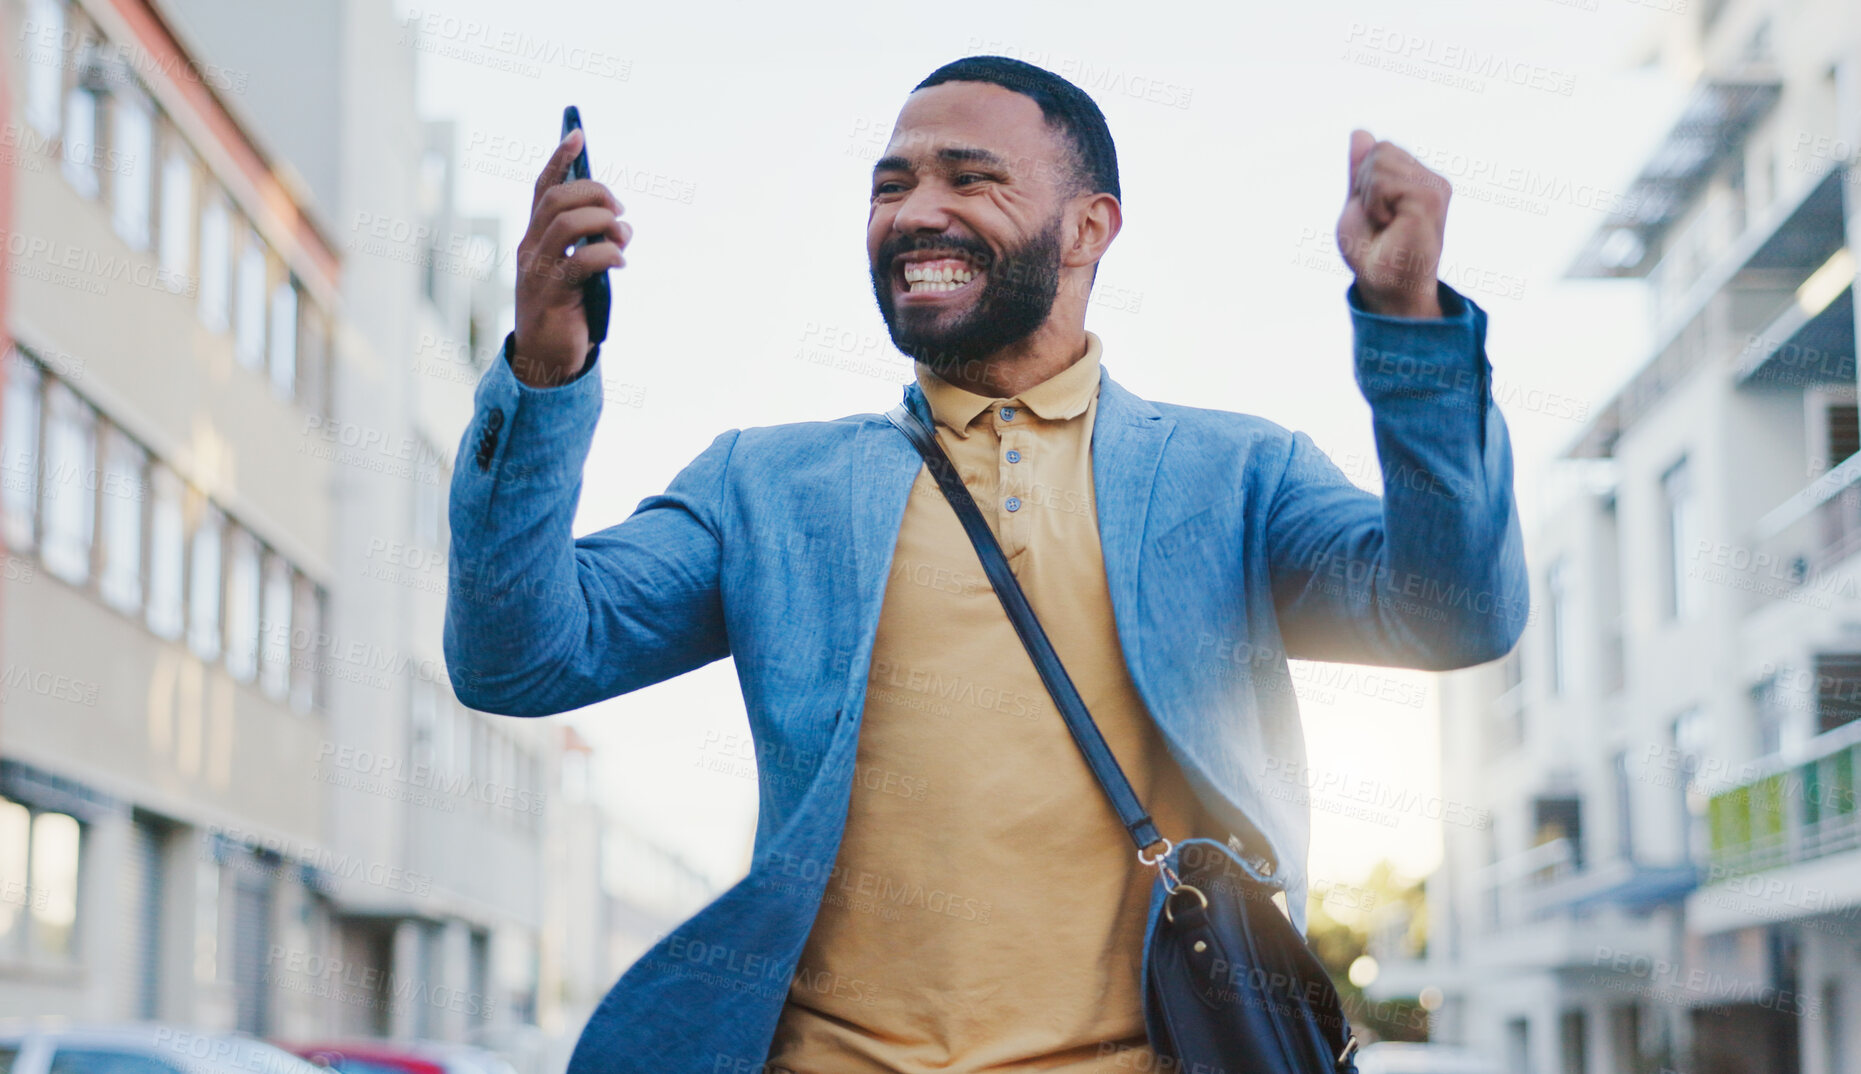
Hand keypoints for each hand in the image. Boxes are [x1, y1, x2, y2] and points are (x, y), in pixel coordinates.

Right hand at [510, 128, 630, 385]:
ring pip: (565, 223)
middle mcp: (530, 249)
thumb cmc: (566, 312)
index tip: (577, 135)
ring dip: (602, 222)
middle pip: (556, 199)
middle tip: (619, 210)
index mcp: (534, 239)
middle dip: (594, 193)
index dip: (558, 159)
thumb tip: (624, 227)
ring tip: (621, 237)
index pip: (542, 188)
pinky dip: (607, 254)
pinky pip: (580, 261)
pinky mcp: (552, 295)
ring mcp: (537, 271)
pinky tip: (620, 263)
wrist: (545, 360)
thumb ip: (595, 245)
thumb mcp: (581, 272)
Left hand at [1336, 129, 1446, 318]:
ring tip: (1385, 225)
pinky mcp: (1431, 198)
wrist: (1384, 287)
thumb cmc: (1373, 253)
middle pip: (1381, 149)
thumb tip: (1360, 132)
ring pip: (1381, 161)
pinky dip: (1374, 205)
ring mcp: (1435, 188)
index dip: (1363, 182)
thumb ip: (1362, 170)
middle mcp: (1432, 180)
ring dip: (1369, 198)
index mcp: (1418, 180)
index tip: (1374, 214)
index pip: (1379, 149)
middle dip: (1365, 187)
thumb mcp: (1360, 203)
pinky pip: (1384, 181)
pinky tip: (1390, 226)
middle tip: (1379, 222)